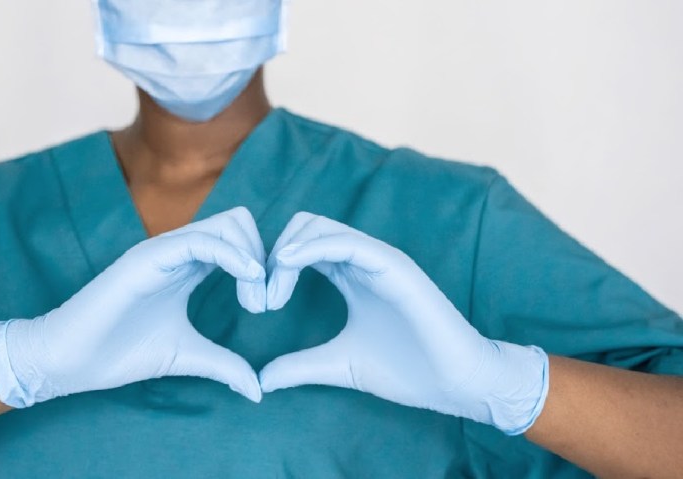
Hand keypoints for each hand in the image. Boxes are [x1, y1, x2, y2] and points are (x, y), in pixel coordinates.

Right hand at [0, 207, 267, 407]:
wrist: (69, 359)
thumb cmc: (119, 352)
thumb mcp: (186, 356)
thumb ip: (223, 365)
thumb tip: (258, 389)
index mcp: (187, 267)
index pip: (238, 241)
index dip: (262, 266)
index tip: (268, 304)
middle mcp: (178, 251)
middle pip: (239, 223)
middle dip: (264, 256)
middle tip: (265, 302)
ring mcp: (163, 251)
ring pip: (226, 224)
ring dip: (253, 256)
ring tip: (255, 300)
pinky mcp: (148, 257)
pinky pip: (200, 241)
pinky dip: (232, 255)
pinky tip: (247, 279)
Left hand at [259, 212, 548, 434]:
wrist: (456, 383)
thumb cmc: (408, 370)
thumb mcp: (339, 365)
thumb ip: (301, 366)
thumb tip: (261, 380)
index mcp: (350, 276)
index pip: (300, 248)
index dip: (271, 266)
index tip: (256, 303)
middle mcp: (362, 260)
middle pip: (302, 228)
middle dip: (272, 256)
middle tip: (259, 299)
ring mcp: (378, 259)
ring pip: (319, 227)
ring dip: (285, 253)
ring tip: (272, 294)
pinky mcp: (394, 266)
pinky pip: (346, 242)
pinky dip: (312, 247)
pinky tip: (288, 266)